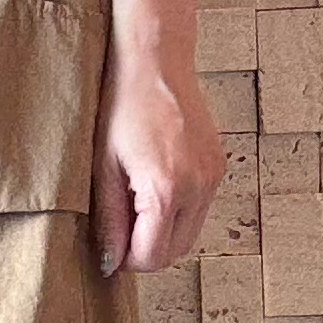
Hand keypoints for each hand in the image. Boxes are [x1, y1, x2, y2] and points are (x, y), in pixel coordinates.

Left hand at [91, 35, 225, 274]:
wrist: (154, 61)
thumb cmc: (122, 105)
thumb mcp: (104, 168)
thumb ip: (109, 220)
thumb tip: (111, 262)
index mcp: (167, 189)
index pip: (153, 257)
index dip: (127, 261)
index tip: (109, 249)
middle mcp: (199, 187)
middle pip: (176, 252)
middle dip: (146, 250)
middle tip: (119, 227)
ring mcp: (213, 177)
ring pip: (189, 233)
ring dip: (162, 232)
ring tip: (134, 201)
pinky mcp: (218, 166)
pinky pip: (199, 208)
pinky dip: (177, 211)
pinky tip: (153, 185)